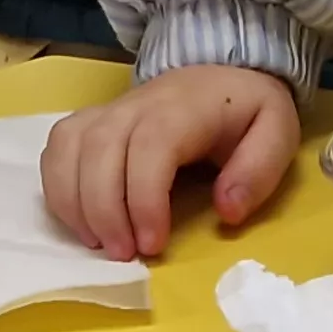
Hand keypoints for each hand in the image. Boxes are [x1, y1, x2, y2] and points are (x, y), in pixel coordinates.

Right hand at [42, 65, 302, 261]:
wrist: (223, 76)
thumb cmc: (246, 114)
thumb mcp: (275, 133)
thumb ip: (258, 171)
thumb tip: (227, 211)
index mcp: (184, 107)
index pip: (150, 146)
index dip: (144, 199)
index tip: (153, 245)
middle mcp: (137, 104)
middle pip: (99, 149)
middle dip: (104, 211)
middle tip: (124, 255)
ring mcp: (108, 110)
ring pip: (69, 147)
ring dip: (75, 203)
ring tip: (99, 245)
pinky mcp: (90, 122)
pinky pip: (57, 148)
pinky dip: (58, 188)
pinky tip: (80, 222)